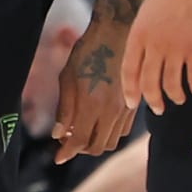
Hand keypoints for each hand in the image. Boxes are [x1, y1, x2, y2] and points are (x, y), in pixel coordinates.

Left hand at [52, 16, 136, 163]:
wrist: (117, 33)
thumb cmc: (87, 52)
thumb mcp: (67, 77)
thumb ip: (64, 108)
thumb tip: (58, 134)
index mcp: (92, 105)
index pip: (79, 141)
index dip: (67, 152)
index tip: (57, 157)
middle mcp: (112, 112)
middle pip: (97, 147)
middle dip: (80, 149)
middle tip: (67, 140)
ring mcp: (126, 109)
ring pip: (112, 141)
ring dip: (95, 142)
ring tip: (81, 131)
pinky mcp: (134, 104)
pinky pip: (122, 130)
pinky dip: (109, 133)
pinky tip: (97, 122)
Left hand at [121, 0, 191, 114]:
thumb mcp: (146, 14)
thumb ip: (144, 37)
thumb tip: (144, 58)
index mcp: (138, 35)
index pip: (129, 71)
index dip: (130, 90)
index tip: (132, 104)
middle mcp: (154, 45)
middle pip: (149, 83)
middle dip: (153, 100)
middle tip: (158, 109)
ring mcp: (176, 48)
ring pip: (172, 85)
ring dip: (176, 96)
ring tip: (179, 99)